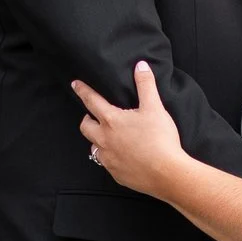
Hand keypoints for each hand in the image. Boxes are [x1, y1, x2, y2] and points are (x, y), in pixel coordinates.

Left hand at [73, 61, 188, 200]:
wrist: (166, 173)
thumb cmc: (160, 139)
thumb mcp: (155, 108)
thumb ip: (146, 85)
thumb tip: (141, 66)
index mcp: (111, 121)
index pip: (91, 101)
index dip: (82, 91)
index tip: (75, 85)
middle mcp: (105, 140)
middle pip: (85, 127)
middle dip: (87, 119)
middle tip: (93, 116)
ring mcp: (109, 159)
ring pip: (94, 147)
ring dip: (97, 140)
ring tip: (108, 137)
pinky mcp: (117, 174)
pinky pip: (107, 164)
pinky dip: (110, 158)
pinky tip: (122, 156)